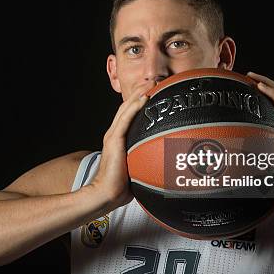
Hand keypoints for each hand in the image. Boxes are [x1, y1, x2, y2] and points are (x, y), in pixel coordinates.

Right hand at [89, 80, 156, 210]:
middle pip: (127, 106)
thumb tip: (167, 163)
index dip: (139, 101)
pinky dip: (134, 107)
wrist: (106, 194)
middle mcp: (115, 133)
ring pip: (126, 109)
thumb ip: (147, 160)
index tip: (153, 90)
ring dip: (138, 93)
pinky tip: (144, 97)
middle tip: (153, 80)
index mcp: (119, 138)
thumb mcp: (137, 168)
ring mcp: (113, 136)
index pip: (129, 114)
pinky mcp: (114, 140)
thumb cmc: (122, 186)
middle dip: (140, 91)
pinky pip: (125, 119)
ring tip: (150, 82)